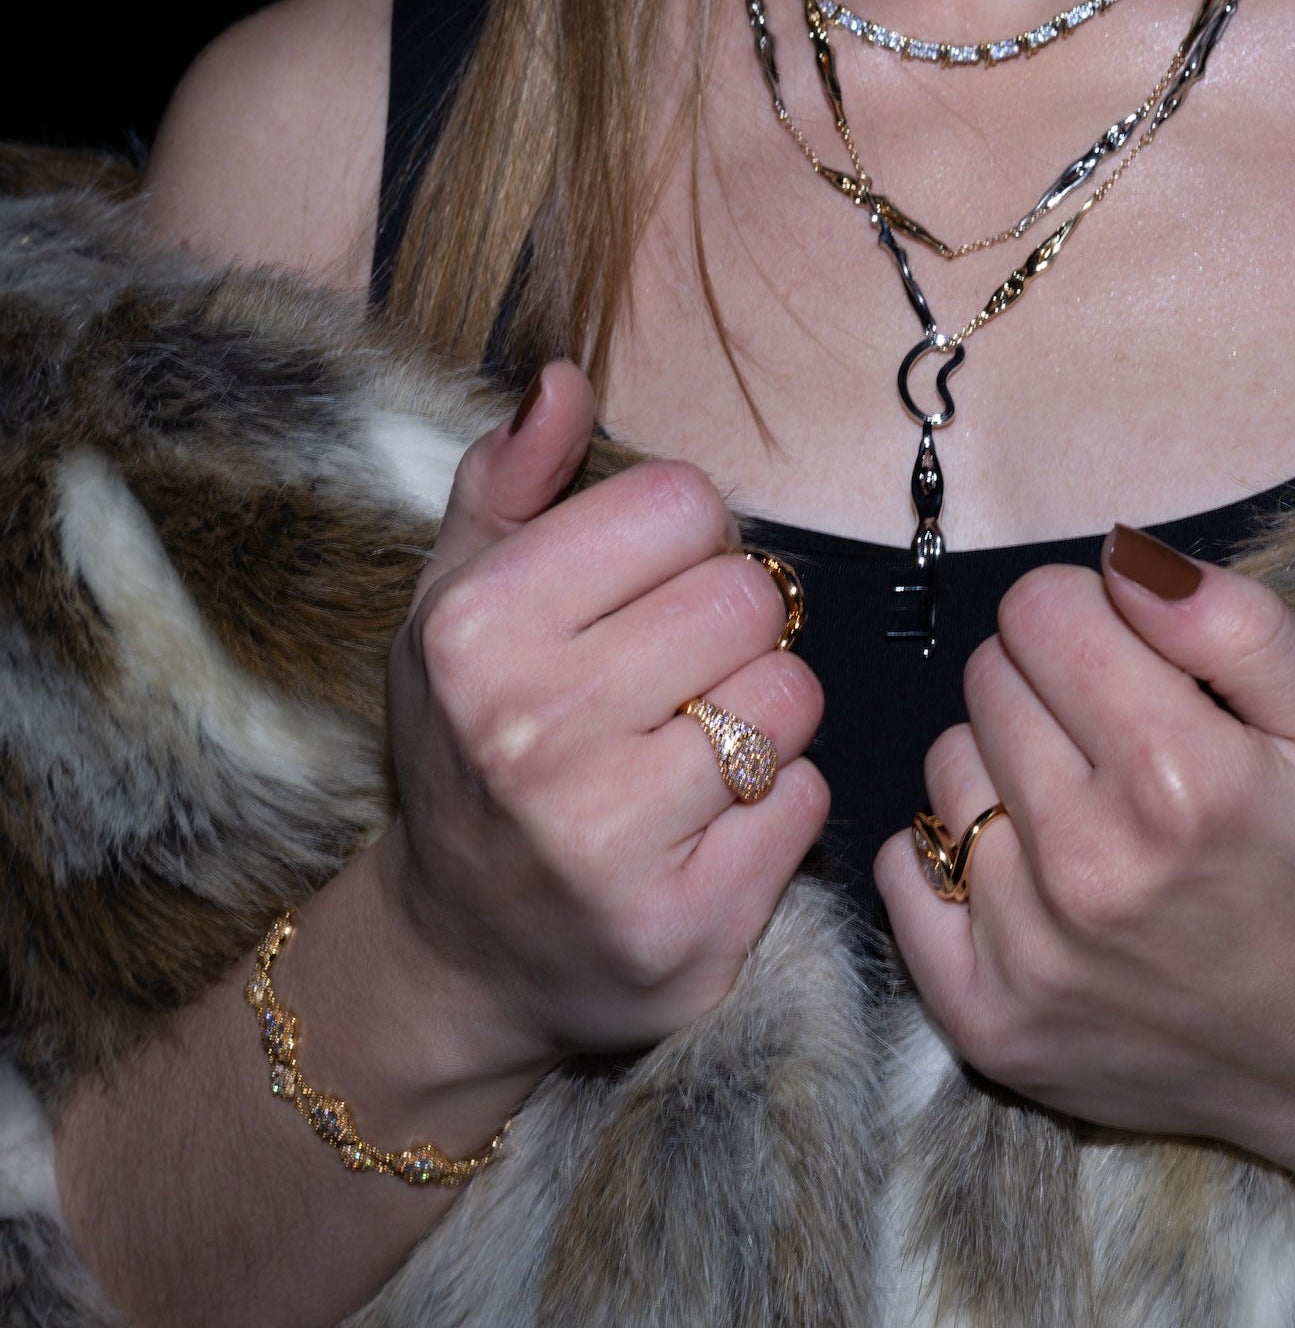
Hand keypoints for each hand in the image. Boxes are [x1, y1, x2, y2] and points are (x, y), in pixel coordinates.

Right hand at [377, 362, 827, 1078]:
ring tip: (694, 750)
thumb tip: (564, 378)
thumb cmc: (471, 752)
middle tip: (679, 677)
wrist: (466, 949)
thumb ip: (506, 485)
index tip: (647, 591)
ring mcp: (611, 841)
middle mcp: (534, 735)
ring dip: (764, 715)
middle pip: (749, 599)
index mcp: (477, 633)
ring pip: (792, 698)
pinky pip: (808, 802)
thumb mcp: (454, 609)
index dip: (683, 541)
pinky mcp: (688, 924)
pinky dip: (775, 804)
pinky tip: (706, 825)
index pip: (682, 504)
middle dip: (733, 629)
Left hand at [877, 525, 1294, 1182]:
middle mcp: (1090, 869)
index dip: (1081, 617)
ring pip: (943, 768)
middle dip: (1046, 688)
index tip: (1117, 658)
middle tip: (1112, 746)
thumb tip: (1116, 556)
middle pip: (987, 681)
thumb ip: (1234, 621)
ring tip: (1081, 818)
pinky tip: (1025, 879)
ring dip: (1001, 772)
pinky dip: (949, 858)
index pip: (1037, 613)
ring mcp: (1026, 954)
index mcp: (1180, 781)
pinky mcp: (981, 1016)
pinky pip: (899, 868)